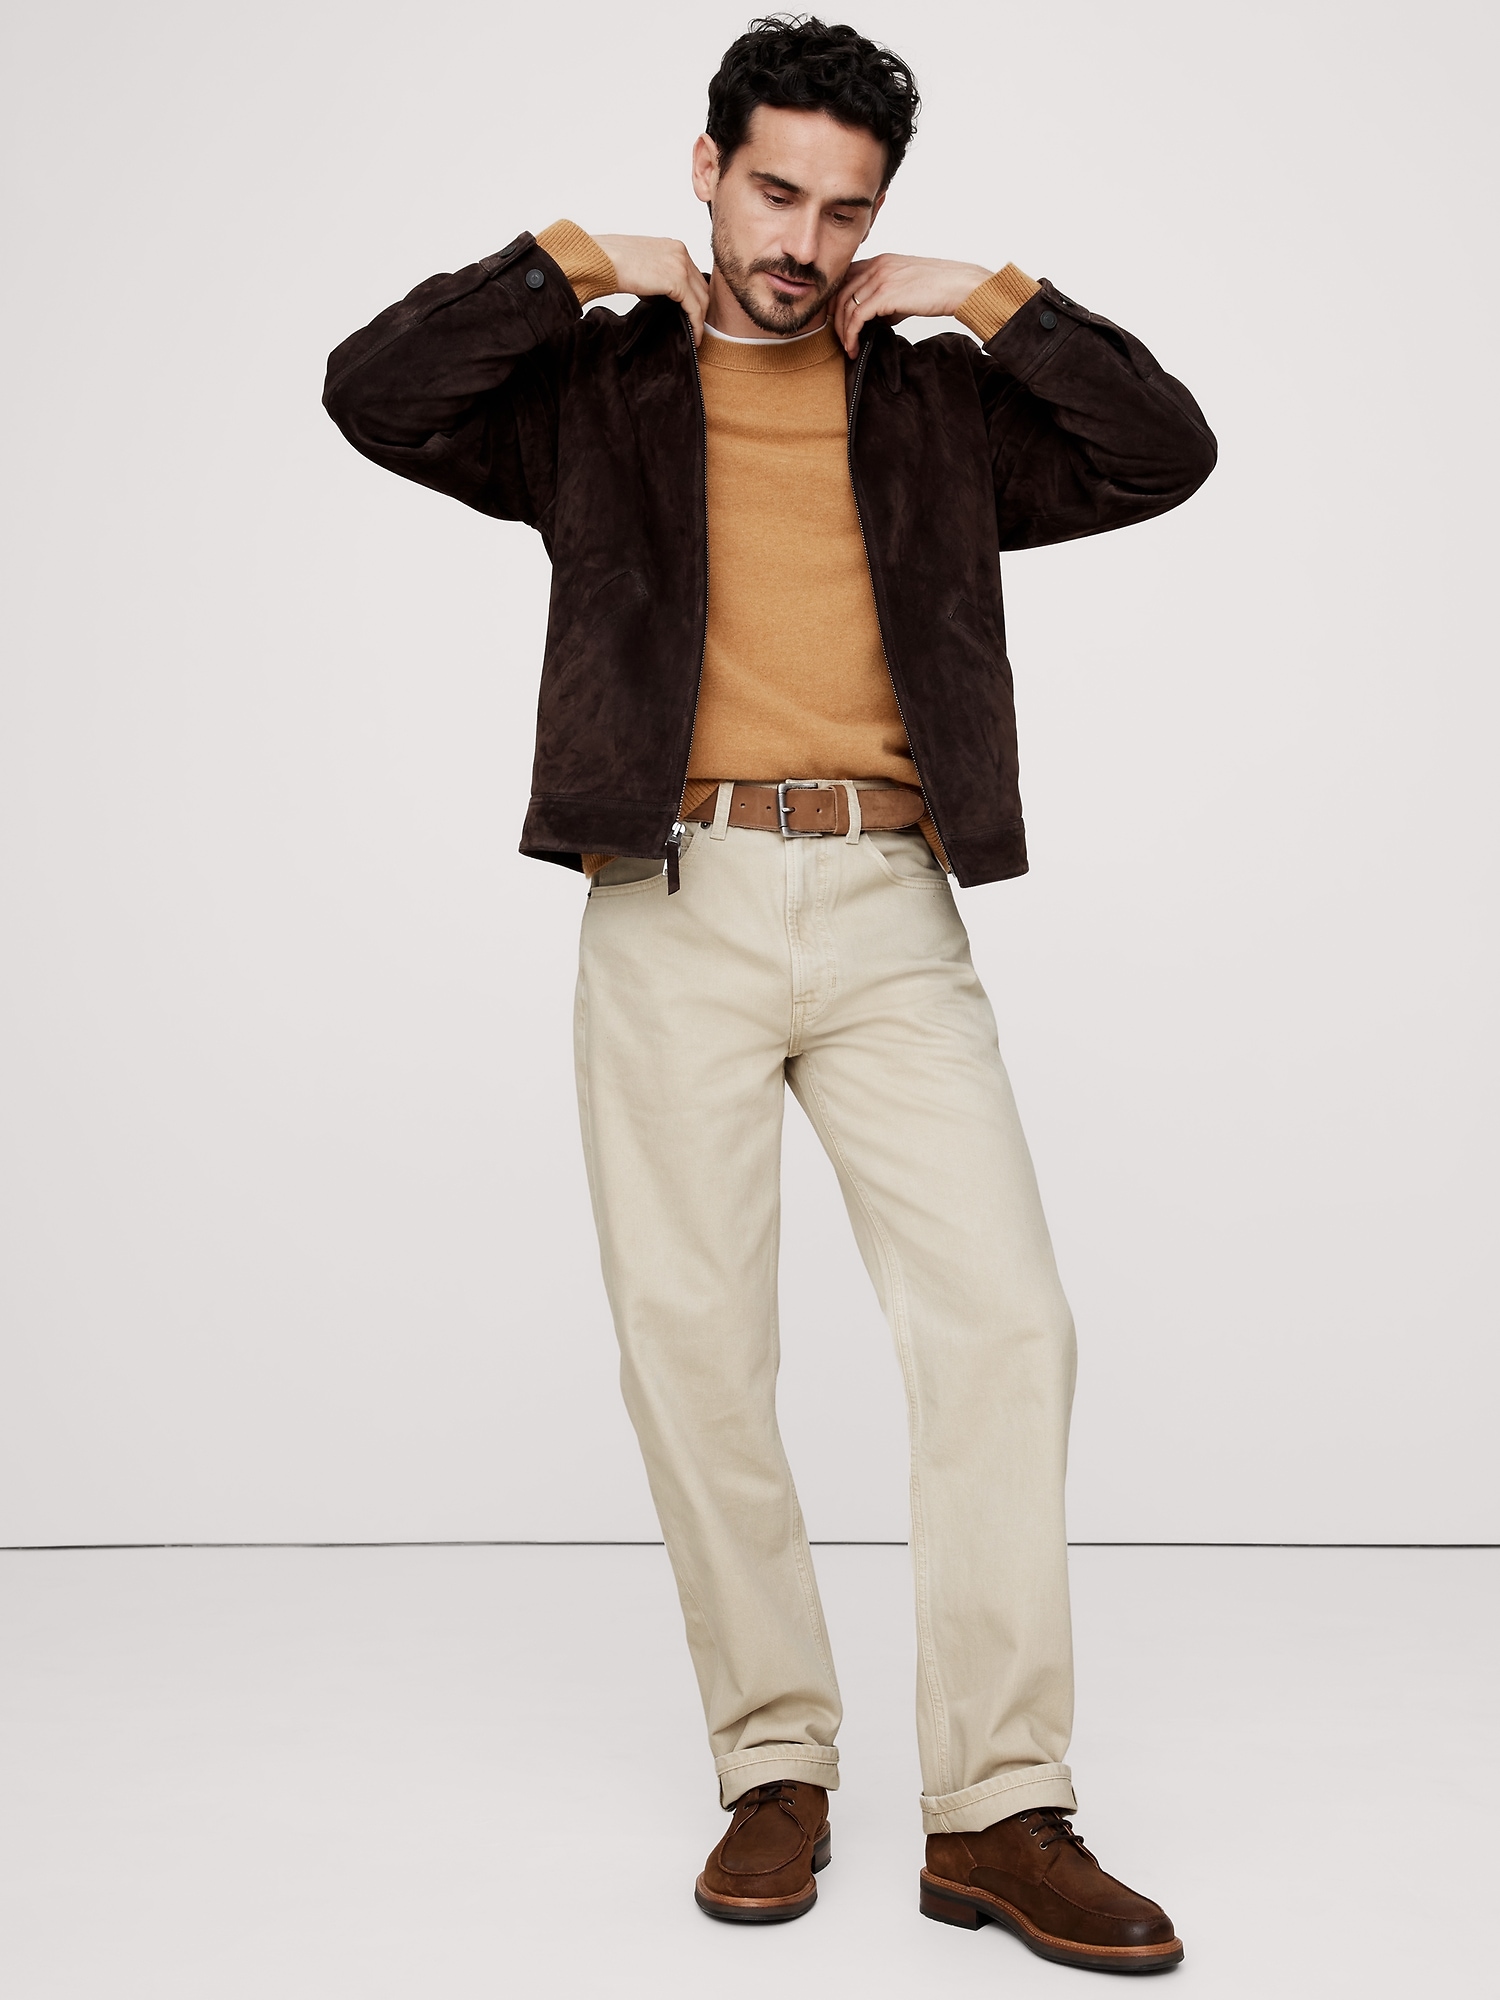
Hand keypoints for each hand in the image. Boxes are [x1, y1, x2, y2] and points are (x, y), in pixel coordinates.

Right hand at [593, 235, 708, 345]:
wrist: (598, 259)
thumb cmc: (608, 262)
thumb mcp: (640, 267)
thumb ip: (656, 279)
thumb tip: (659, 298)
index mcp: (671, 247)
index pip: (692, 275)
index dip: (694, 297)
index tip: (691, 315)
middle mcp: (679, 251)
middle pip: (701, 286)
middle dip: (700, 309)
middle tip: (696, 329)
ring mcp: (680, 264)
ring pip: (702, 297)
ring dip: (700, 319)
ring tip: (695, 337)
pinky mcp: (677, 280)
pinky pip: (694, 307)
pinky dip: (696, 324)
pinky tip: (694, 338)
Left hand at [832, 254, 993, 356]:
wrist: (958, 286)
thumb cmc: (938, 289)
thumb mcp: (905, 289)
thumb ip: (886, 301)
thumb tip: (872, 322)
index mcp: (880, 261)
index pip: (846, 277)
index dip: (836, 300)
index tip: (837, 320)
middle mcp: (877, 266)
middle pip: (841, 292)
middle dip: (835, 318)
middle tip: (840, 338)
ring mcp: (880, 279)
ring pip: (846, 306)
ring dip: (843, 331)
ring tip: (848, 347)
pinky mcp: (885, 295)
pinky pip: (857, 316)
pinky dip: (851, 335)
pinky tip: (854, 347)